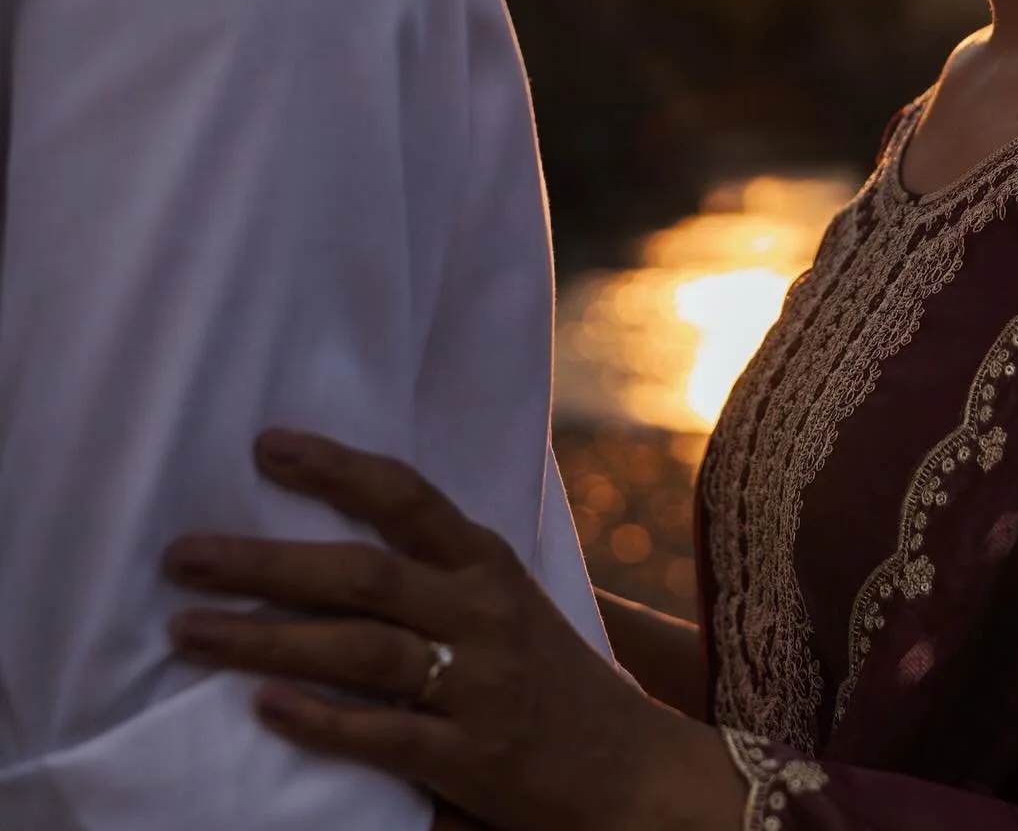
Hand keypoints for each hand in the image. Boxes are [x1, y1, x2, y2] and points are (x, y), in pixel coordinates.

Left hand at [163, 431, 742, 830]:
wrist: (633, 773)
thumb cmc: (553, 679)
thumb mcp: (509, 602)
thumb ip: (440, 571)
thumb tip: (337, 536)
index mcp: (487, 563)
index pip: (406, 496)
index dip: (336, 466)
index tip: (267, 443)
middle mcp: (482, 611)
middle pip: (361, 574)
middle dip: (265, 560)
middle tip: (184, 555)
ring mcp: (478, 683)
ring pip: (358, 650)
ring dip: (265, 637)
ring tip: (190, 630)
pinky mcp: (471, 757)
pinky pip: (382, 734)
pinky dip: (320, 719)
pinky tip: (263, 707)